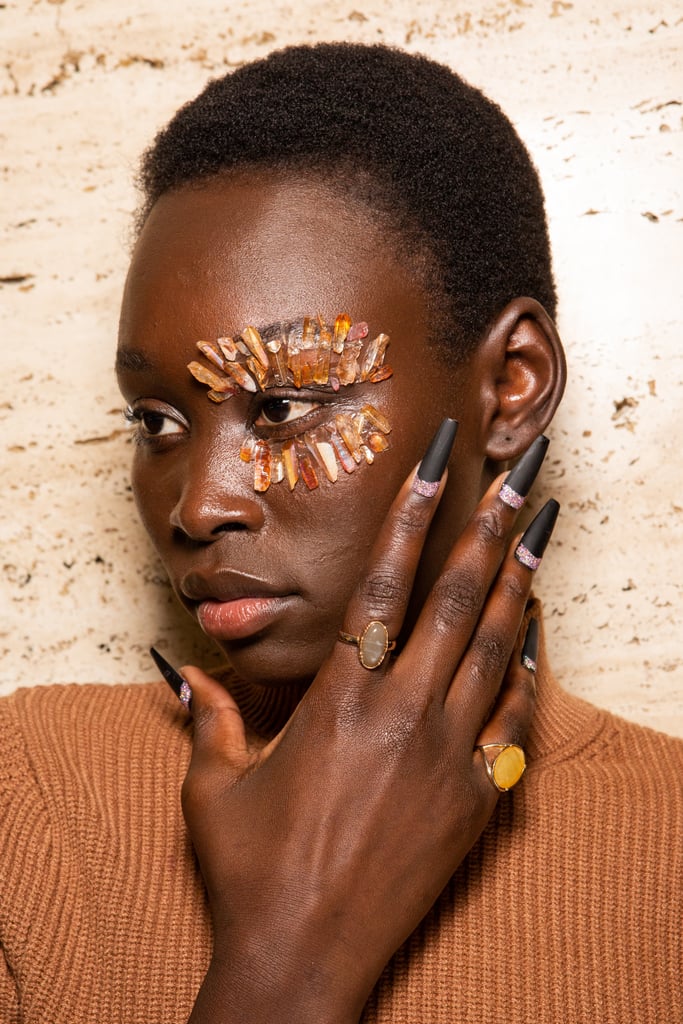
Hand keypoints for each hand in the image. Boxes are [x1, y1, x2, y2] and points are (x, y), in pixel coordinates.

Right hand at [182, 440, 551, 1022]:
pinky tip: (536, 635)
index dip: (412, 517)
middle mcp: (400, 716)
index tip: (440, 466)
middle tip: (522, 476)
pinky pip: (514, 722)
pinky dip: (528, 672)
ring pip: (495, 650)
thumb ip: (210, 717)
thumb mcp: (214, 786)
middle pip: (456, 602)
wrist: (302, 957)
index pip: (383, 586)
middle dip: (492, 530)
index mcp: (336, 700)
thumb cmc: (251, 870)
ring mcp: (445, 757)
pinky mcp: (474, 801)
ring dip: (521, 584)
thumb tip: (187, 672)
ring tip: (541, 531)